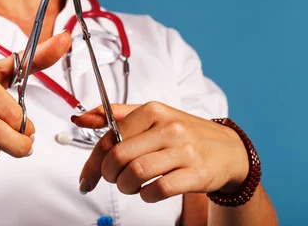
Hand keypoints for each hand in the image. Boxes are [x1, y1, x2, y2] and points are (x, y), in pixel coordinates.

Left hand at [72, 102, 249, 202]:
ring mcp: (184, 150)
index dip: (92, 162)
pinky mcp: (196, 173)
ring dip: (126, 187)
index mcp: (153, 111)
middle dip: (108, 175)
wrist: (228, 150)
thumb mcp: (152, 116)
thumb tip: (79, 118)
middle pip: (119, 157)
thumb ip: (114, 116)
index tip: (86, 178)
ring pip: (136, 173)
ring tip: (130, 187)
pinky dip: (146, 196)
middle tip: (113, 180)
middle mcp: (168, 127)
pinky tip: (148, 193)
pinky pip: (158, 190)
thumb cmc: (183, 133)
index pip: (110, 137)